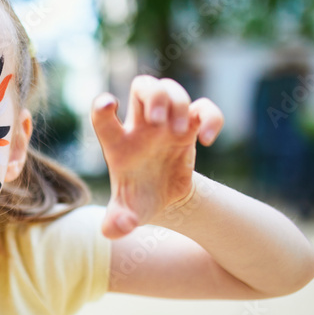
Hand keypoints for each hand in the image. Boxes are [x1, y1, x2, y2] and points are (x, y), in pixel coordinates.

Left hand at [90, 75, 223, 238]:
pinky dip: (211, 116)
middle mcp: (141, 127)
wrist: (164, 200)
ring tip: (179, 133)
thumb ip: (117, 223)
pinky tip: (207, 141)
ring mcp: (166, 123)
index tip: (109, 103)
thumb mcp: (127, 216)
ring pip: (171, 89)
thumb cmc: (139, 202)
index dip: (102, 107)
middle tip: (157, 119)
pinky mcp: (191, 127)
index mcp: (118, 144)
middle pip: (143, 85)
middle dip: (152, 95)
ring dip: (178, 103)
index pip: (103, 117)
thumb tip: (117, 228)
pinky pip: (204, 107)